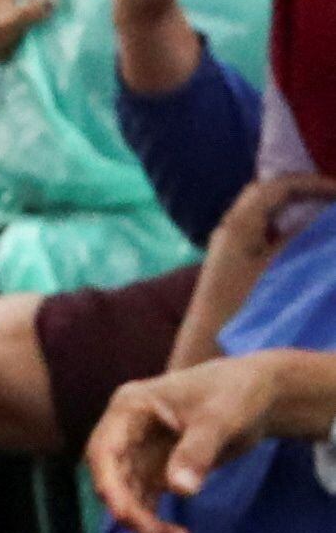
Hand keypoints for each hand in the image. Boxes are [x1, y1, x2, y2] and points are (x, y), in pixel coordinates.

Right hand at [89, 350, 319, 532]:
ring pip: (126, 495)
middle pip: (111, 478)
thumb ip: (198, 451)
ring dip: (143, 522)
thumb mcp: (220, 417)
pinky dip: (155, 521)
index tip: (125, 515)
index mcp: (129, 408)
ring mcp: (138, 453)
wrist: (258, 394)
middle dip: (129, 510)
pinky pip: (145, 501)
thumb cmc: (236, 392)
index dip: (109, 484)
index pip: (104, 451)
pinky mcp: (155, 470)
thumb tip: (182, 491)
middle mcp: (125, 432)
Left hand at [176, 177, 335, 369]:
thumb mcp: (285, 268)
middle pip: (268, 194)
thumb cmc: (247, 309)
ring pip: (265, 213)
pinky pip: (263, 232)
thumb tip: (329, 220)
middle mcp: (228, 229)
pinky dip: (287, 227)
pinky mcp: (232, 263)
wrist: (208, 348)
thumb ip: (308, 239)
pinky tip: (308, 239)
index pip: (277, 186)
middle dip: (304, 191)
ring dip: (295, 209)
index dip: (313, 184)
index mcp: (238, 225)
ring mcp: (228, 245)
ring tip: (328, 215)